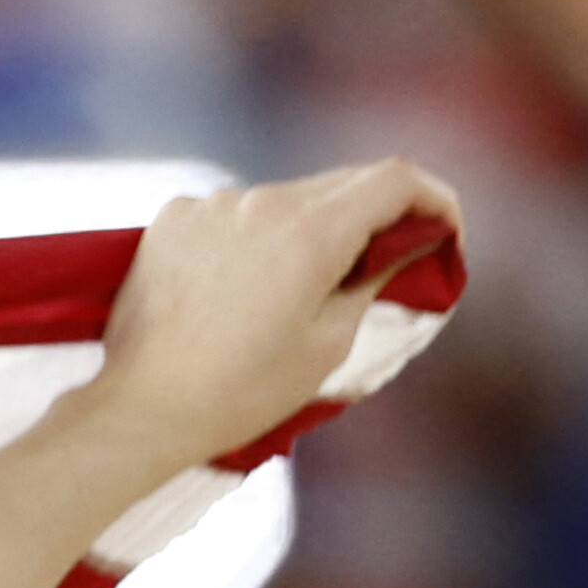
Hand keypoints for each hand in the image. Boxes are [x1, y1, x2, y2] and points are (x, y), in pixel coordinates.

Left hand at [87, 159, 462, 476]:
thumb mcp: (329, 343)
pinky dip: (254, 238)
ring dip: (310, 228)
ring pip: (286, 198)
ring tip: (298, 292)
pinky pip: (235, 214)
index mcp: (310, 233)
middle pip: (342, 184)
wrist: (143, 407)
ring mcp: (212, 205)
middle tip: (386, 264)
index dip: (433, 198)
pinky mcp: (174, 217)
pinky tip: (240, 289)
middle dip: (376, 216)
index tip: (444, 232)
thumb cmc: (243, 391)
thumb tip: (401, 247)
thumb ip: (372, 280)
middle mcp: (262, 202)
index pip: (394, 180)